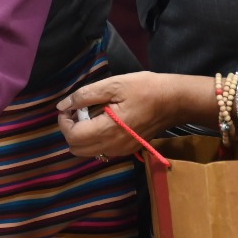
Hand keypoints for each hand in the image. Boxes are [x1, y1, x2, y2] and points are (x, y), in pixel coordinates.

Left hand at [56, 71, 187, 159]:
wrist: (174, 101)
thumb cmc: (145, 89)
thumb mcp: (113, 84)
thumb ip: (84, 96)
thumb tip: (62, 106)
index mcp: (108, 130)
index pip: (73, 137)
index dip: (64, 122)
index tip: (69, 107)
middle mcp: (113, 146)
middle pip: (77, 149)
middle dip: (70, 130)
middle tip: (77, 111)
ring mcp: (122, 151)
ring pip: (88, 152)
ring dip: (81, 136)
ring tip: (90, 114)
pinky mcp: (128, 150)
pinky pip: (102, 150)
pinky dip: (94, 139)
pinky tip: (102, 121)